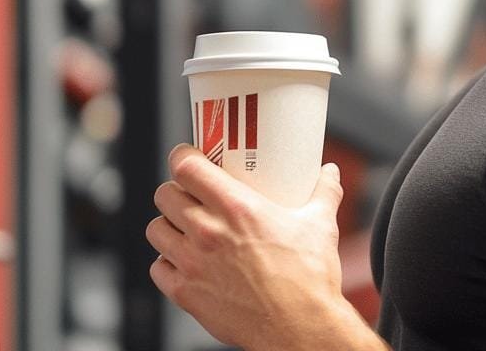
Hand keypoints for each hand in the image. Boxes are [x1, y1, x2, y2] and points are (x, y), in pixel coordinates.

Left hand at [147, 143, 368, 350]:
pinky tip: (185, 262)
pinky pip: (158, 268)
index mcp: (237, 208)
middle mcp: (208, 232)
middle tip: (190, 196)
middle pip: (165, 195)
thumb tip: (329, 172)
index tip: (188, 157)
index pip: (186, 167)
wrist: (300, 328)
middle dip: (176, 191)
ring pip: (156, 229)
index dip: (182, 157)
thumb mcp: (320, 225)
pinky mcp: (186, 293)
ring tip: (184, 229)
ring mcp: (192, 264)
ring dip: (168, 226)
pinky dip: (167, 263)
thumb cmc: (309, 279)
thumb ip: (324, 192)